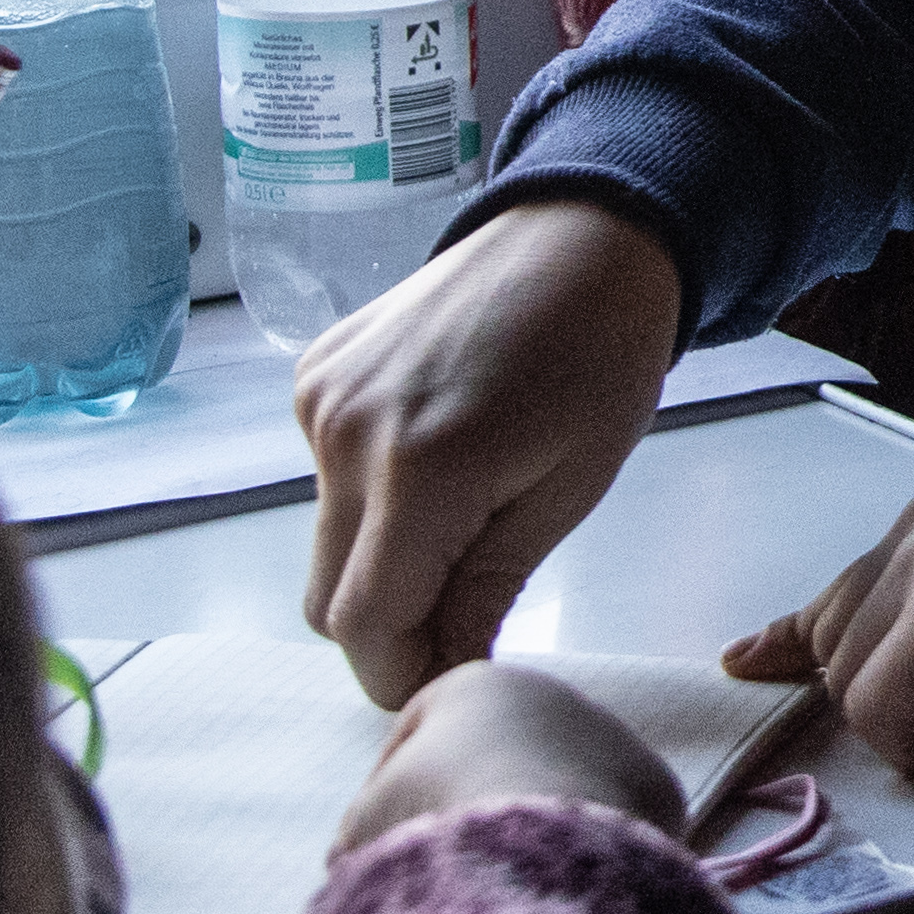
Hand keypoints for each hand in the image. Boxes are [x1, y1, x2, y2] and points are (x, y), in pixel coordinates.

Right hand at [288, 197, 684, 700]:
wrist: (577, 238)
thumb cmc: (599, 364)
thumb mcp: (567, 493)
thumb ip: (487, 590)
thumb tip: (448, 671)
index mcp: (420, 473)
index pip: (366, 628)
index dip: (405, 673)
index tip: (457, 675)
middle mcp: (346, 437)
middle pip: (328, 601)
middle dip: (391, 630)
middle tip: (466, 615)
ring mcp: (321, 402)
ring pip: (324, 544)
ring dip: (380, 562)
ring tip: (463, 521)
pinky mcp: (314, 377)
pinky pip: (323, 479)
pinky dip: (368, 499)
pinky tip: (437, 456)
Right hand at [335, 656, 687, 853]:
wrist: (535, 847)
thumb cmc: (438, 818)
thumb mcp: (366, 825)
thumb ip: (358, 833)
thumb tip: (353, 861)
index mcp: (475, 686)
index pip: (421, 732)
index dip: (391, 792)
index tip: (382, 842)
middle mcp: (552, 696)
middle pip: (498, 758)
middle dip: (471, 810)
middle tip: (448, 870)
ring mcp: (612, 738)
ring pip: (562, 790)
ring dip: (534, 831)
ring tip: (506, 887)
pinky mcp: (658, 788)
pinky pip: (611, 826)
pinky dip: (587, 854)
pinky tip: (564, 889)